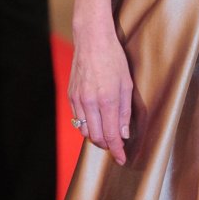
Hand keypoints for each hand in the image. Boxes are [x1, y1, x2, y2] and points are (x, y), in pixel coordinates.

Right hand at [69, 18, 132, 165]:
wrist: (92, 40)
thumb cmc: (114, 59)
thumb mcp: (127, 84)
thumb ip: (125, 112)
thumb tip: (124, 134)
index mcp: (107, 100)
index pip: (111, 135)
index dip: (117, 150)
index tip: (122, 159)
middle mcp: (90, 103)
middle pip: (96, 137)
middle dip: (107, 145)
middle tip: (116, 146)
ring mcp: (78, 100)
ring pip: (84, 130)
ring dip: (96, 137)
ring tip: (106, 136)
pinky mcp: (71, 96)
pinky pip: (77, 119)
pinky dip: (86, 126)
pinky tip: (95, 123)